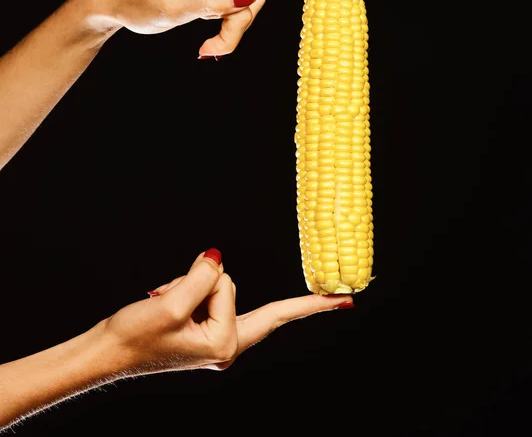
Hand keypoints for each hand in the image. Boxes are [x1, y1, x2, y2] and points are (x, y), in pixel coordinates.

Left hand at [91, 0, 353, 56]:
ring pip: (247, 5)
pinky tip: (206, 37)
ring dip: (230, 31)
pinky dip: (225, 25)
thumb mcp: (171, 9)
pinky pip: (235, 4)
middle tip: (210, 52)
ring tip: (204, 47)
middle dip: (240, 29)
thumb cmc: (138, 2)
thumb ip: (212, 1)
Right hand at [103, 249, 353, 372]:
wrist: (105, 353)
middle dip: (200, 282)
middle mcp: (227, 343)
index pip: (276, 313)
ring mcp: (216, 335)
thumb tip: (218, 256)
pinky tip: (164, 303)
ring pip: (216, 283)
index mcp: (226, 344)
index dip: (313, 304)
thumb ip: (203, 276)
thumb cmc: (134, 337)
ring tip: (162, 306)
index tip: (348, 300)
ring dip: (187, 284)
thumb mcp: (170, 302)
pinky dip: (184, 288)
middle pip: (231, 286)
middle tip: (167, 301)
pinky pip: (205, 290)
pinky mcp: (204, 326)